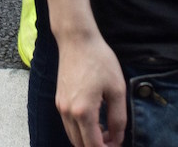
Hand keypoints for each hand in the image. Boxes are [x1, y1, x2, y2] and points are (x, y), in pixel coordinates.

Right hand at [55, 29, 125, 146]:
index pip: (93, 145)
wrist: (77, 40)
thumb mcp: (117, 89)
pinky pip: (68, 125)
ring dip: (88, 141)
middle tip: (113, 141)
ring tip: (106, 133)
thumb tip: (117, 139)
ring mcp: (61, 107)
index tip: (118, 145)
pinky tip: (94, 122)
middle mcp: (68, 112)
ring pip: (73, 137)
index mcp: (83, 111)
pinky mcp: (59, 100)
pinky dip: (80, 131)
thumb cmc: (99, 60)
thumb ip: (118, 118)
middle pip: (80, 145)